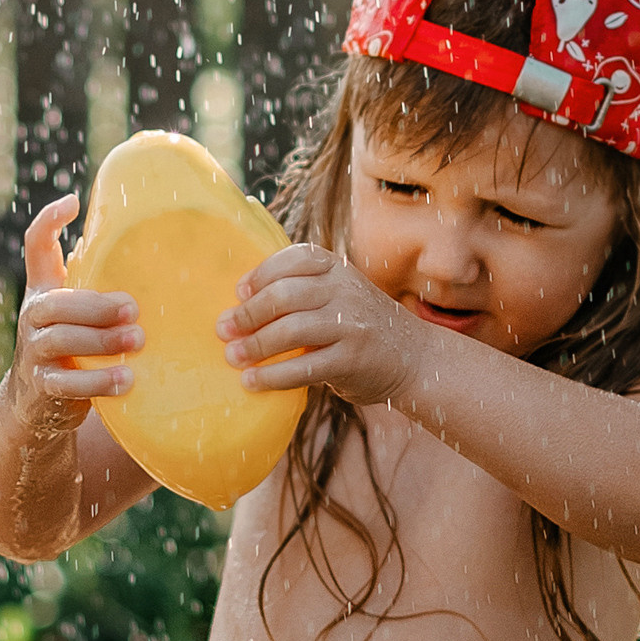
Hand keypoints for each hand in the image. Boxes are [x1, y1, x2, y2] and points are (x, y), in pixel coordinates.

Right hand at [9, 193, 144, 436]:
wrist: (35, 406)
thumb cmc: (73, 346)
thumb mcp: (79, 312)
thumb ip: (98, 285)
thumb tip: (149, 251)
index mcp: (44, 290)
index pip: (36, 247)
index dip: (48, 221)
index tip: (73, 201)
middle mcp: (33, 316)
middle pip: (54, 302)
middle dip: (95, 305)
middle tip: (133, 309)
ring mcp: (34, 352)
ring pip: (61, 340)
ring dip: (101, 340)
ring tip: (137, 342)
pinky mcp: (43, 386)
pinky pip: (67, 382)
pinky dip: (97, 381)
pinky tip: (126, 380)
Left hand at [215, 243, 420, 407]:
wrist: (415, 358)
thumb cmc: (361, 325)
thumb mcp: (340, 294)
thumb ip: (303, 291)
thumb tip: (240, 303)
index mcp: (338, 269)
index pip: (294, 258)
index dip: (261, 274)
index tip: (239, 293)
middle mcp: (346, 290)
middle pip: (285, 294)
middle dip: (248, 313)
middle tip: (223, 329)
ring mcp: (351, 325)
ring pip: (291, 330)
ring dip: (254, 346)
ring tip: (232, 357)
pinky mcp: (352, 360)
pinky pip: (303, 367)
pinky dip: (272, 376)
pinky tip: (252, 382)